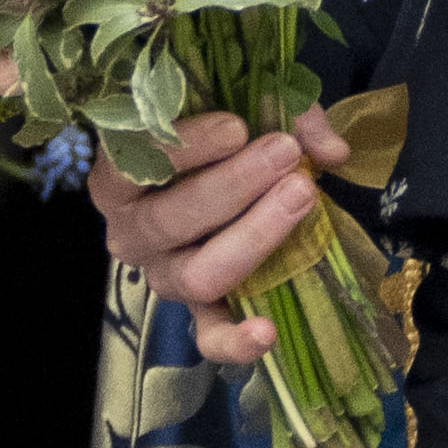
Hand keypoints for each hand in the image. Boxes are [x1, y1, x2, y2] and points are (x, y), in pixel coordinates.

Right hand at [88, 99, 351, 371]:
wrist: (227, 175)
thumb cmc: (223, 133)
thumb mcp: (241, 106)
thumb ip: (282, 113)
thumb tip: (329, 151)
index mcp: (118, 177)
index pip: (131, 163)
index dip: (184, 147)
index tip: (237, 127)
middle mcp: (130, 232)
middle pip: (170, 220)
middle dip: (233, 185)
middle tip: (284, 154)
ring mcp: (164, 275)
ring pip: (197, 274)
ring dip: (252, 236)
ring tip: (301, 196)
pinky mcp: (198, 309)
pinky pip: (208, 336)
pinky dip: (236, 341)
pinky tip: (266, 331)